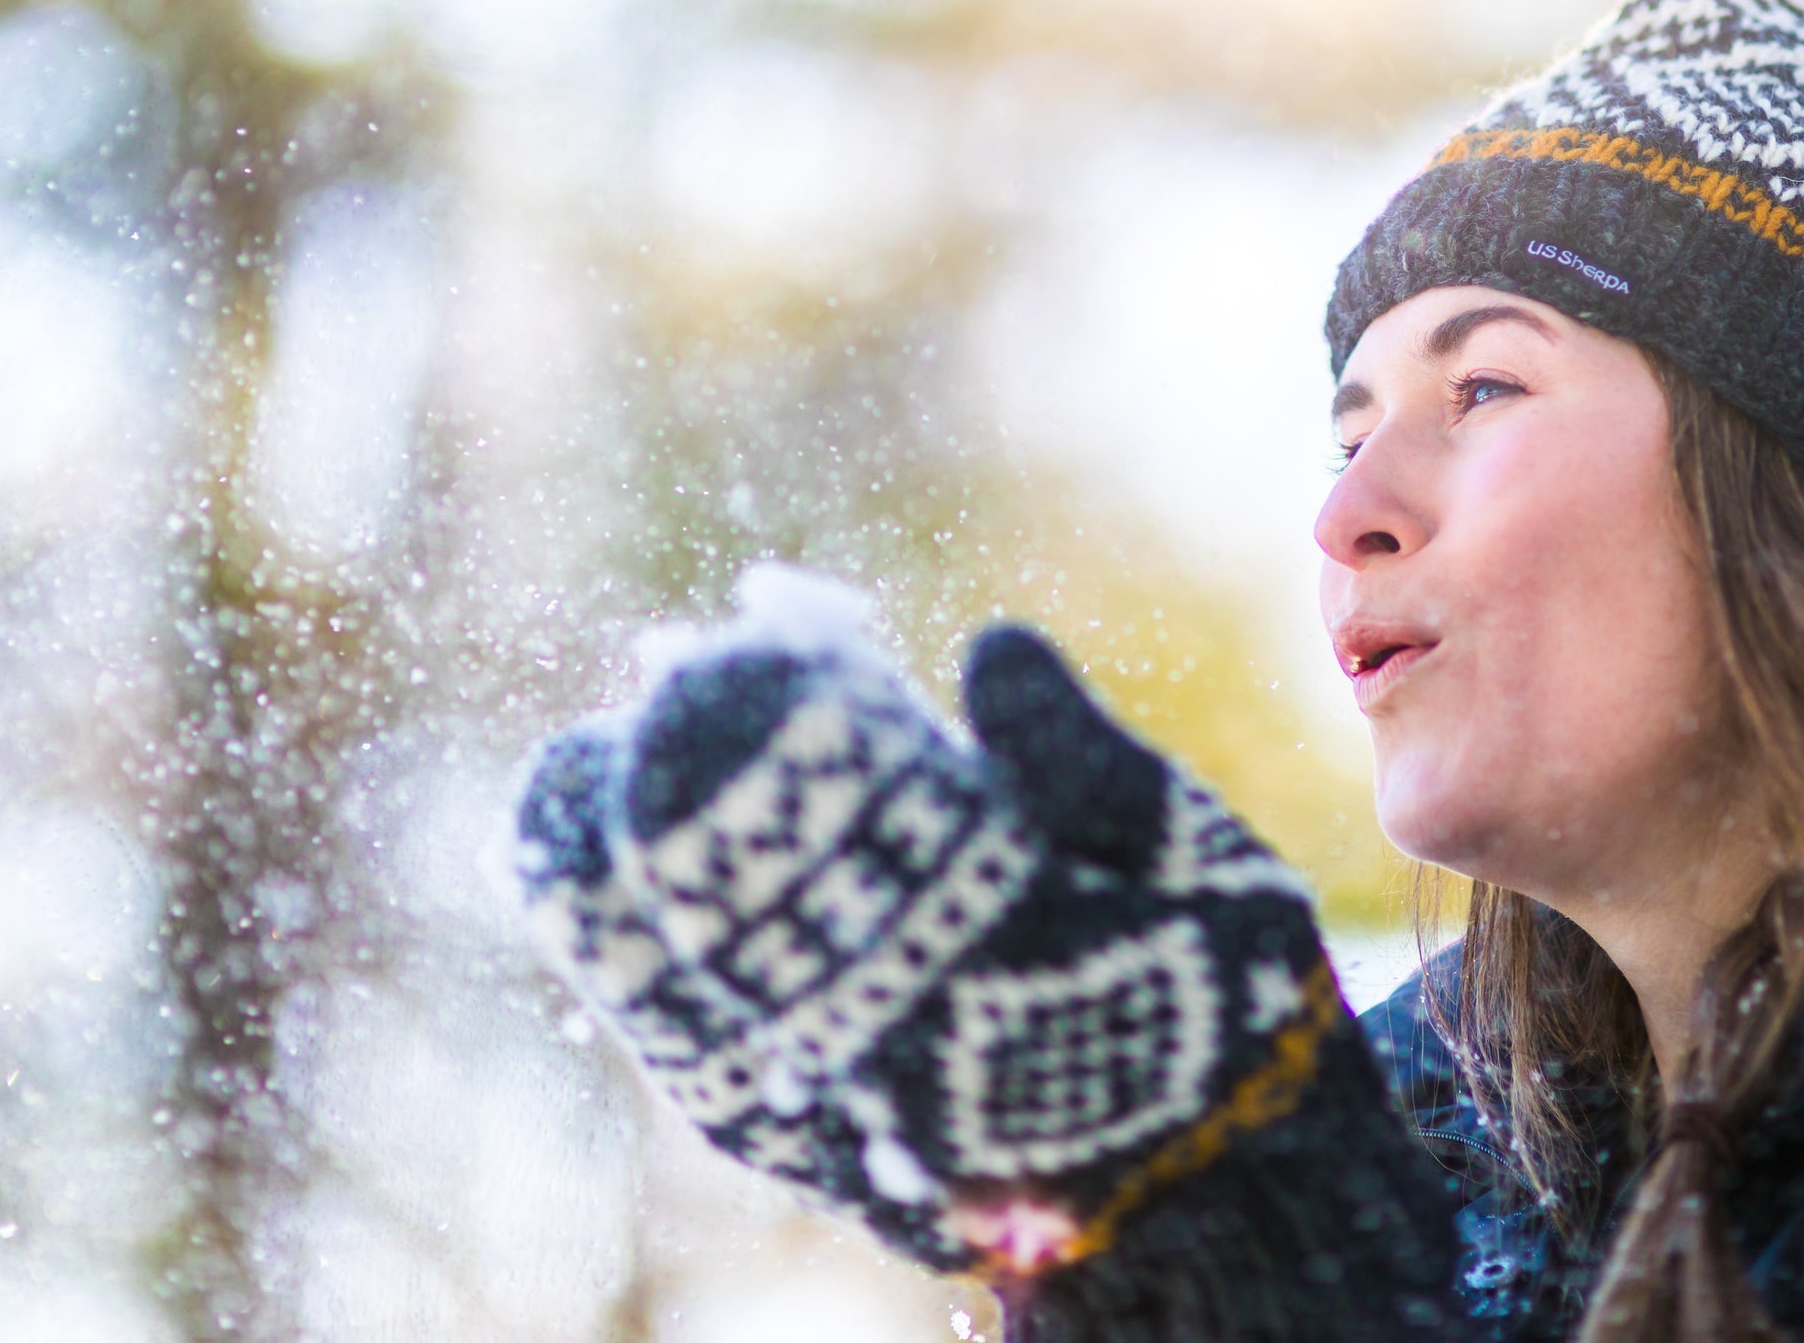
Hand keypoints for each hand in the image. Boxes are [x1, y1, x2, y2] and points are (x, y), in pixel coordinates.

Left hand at [515, 567, 1468, 1336]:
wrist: (1211, 1182)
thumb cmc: (1220, 1002)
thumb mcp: (1202, 863)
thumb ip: (1089, 761)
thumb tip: (987, 645)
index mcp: (1013, 961)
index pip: (861, 823)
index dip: (797, 716)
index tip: (766, 620)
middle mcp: (902, 1051)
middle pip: (739, 905)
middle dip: (688, 775)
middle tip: (666, 668)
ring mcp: (838, 1114)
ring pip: (674, 990)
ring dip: (614, 868)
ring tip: (584, 766)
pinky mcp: (802, 1149)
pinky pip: (676, 1045)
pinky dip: (622, 958)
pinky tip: (592, 880)